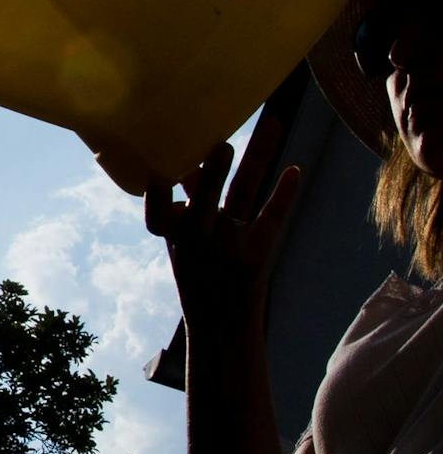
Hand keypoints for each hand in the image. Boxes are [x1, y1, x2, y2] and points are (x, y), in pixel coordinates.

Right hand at [145, 116, 301, 339]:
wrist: (221, 327)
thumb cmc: (197, 279)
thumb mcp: (179, 247)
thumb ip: (180, 210)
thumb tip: (181, 170)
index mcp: (175, 238)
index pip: (160, 214)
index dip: (158, 195)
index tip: (157, 175)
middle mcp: (201, 239)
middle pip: (205, 198)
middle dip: (211, 172)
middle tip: (222, 144)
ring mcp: (231, 244)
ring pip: (242, 194)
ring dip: (256, 161)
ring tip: (272, 126)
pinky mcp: (259, 252)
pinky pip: (272, 217)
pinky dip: (284, 194)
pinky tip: (295, 170)